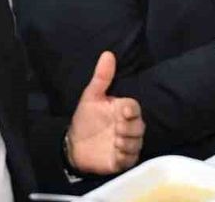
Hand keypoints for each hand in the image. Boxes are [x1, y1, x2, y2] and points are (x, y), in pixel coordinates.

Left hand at [67, 51, 144, 174]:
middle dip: (130, 128)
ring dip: (128, 142)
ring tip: (115, 142)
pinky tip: (116, 153)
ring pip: (137, 143)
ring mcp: (126, 144)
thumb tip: (107, 54)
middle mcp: (128, 127)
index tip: (122, 111)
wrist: (74, 146)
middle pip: (140, 126)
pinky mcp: (122, 160)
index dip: (131, 110)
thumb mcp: (91, 97)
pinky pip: (130, 159)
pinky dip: (125, 156)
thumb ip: (101, 77)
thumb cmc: (86, 119)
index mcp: (122, 110)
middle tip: (117, 129)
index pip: (134, 108)